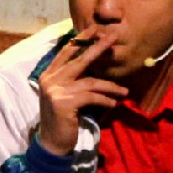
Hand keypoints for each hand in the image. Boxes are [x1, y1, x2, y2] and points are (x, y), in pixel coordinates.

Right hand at [34, 28, 128, 154]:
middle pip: (78, 59)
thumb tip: (93, 64)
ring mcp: (55, 91)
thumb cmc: (61, 119)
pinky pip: (92, 97)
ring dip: (110, 86)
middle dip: (97, 47)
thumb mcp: (64, 95)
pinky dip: (105, 100)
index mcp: (48, 74)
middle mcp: (50, 79)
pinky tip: (114, 104)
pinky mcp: (64, 103)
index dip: (81, 40)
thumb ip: (72, 80)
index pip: (66, 52)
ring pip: (90, 81)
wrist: (51, 143)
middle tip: (112, 37)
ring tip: (124, 91)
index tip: (96, 30)